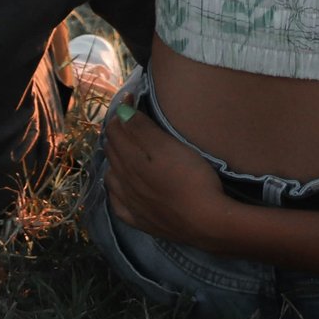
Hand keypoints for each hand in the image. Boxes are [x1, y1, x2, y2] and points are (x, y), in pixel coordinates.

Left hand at [102, 102, 243, 249]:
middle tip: (129, 119)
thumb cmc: (191, 177)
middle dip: (117, 132)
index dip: (121, 111)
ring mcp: (130, 203)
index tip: (131, 98)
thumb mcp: (168, 146)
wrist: (206, 221)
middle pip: (112, 150)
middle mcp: (123, 180)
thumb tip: (121, 111)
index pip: (116, 130)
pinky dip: (116, 190)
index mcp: (130, 159)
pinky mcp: (139, 221)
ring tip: (124, 150)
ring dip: (114, 160)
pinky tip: (122, 188)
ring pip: (112, 176)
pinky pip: (118, 203)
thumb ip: (142, 129)